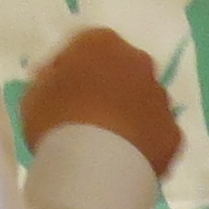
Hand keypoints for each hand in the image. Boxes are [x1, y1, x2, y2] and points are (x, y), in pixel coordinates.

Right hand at [18, 28, 181, 175]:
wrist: (96, 165)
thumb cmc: (56, 120)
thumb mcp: (35, 94)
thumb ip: (49, 80)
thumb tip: (58, 80)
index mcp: (102, 43)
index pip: (87, 45)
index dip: (71, 68)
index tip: (58, 91)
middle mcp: (139, 63)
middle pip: (122, 70)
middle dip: (107, 87)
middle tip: (85, 116)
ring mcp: (161, 99)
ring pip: (144, 101)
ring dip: (128, 114)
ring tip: (105, 144)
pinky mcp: (174, 134)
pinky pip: (156, 134)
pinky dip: (144, 143)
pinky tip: (124, 160)